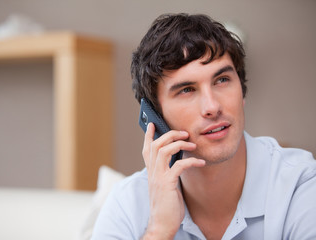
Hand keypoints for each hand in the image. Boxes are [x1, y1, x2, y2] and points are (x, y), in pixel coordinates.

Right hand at [142, 123, 205, 239]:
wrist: (162, 224)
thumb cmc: (166, 206)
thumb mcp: (165, 186)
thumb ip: (167, 173)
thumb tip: (177, 162)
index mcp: (151, 172)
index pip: (146, 149)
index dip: (149, 136)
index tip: (152, 124)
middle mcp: (152, 172)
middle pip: (155, 145)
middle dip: (169, 135)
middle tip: (183, 133)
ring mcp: (158, 177)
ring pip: (163, 151)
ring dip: (179, 143)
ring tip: (192, 143)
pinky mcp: (167, 184)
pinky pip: (178, 166)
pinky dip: (191, 161)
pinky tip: (201, 161)